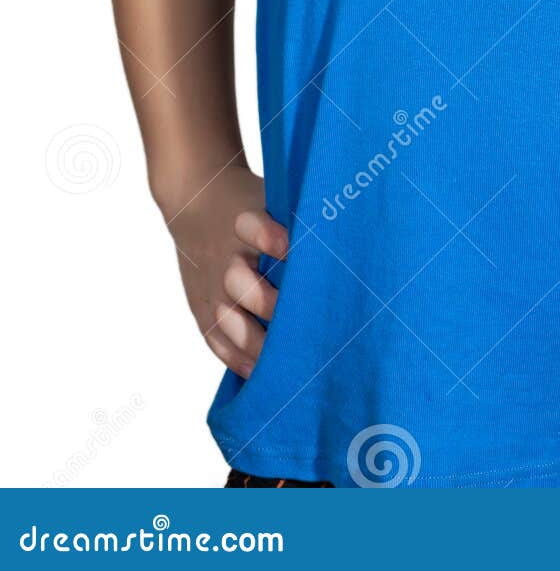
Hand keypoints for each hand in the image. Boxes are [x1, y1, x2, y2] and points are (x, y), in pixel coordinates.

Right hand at [159, 165, 288, 378]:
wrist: (196, 202)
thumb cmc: (252, 205)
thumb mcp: (270, 196)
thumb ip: (300, 215)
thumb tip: (353, 232)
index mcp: (243, 218)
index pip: (253, 227)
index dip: (272, 238)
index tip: (295, 249)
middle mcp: (224, 253)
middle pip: (239, 281)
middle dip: (269, 304)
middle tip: (303, 322)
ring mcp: (210, 282)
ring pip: (226, 316)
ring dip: (254, 342)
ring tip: (283, 363)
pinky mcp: (200, 305)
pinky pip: (214, 336)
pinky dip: (234, 357)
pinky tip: (258, 374)